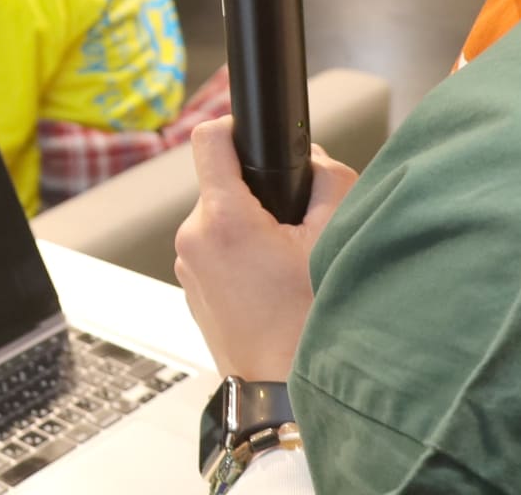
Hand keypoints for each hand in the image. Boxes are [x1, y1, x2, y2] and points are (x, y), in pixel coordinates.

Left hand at [172, 118, 359, 379]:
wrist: (282, 392)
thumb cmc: (307, 324)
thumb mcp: (334, 239)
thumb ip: (330, 181)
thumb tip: (314, 158)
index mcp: (222, 219)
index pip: (210, 139)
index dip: (237, 128)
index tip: (259, 139)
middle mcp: (193, 238)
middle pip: (223, 184)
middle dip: (260, 194)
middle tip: (296, 224)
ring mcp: (187, 266)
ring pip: (221, 220)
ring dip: (252, 227)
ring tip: (287, 261)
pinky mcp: (192, 288)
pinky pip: (216, 251)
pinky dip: (241, 255)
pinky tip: (271, 283)